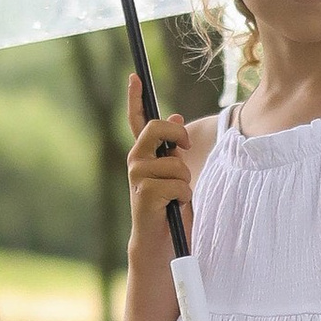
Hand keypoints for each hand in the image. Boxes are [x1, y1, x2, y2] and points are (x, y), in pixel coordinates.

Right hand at [125, 75, 191, 247]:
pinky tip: (173, 207)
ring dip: (185, 181)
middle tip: (184, 149)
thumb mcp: (175, 172)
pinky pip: (177, 184)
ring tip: (176, 197)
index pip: (137, 120)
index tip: (135, 77)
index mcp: (144, 154)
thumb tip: (176, 115)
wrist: (161, 243)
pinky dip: (183, 196)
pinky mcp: (145, 193)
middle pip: (158, 128)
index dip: (135, 97)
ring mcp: (137, 176)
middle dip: (178, 134)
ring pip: (176, 163)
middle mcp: (136, 161)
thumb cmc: (170, 208)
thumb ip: (172, 147)